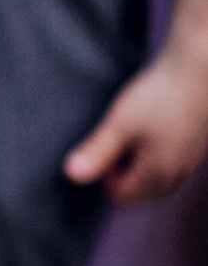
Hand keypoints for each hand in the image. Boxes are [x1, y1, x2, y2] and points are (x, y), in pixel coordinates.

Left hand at [64, 53, 207, 203]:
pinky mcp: (195, 145)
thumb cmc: (158, 95)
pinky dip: (154, 154)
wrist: (198, 69)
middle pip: (141, 192)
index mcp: (161, 174)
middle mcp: (181, 173)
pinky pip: (170, 164)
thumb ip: (97, 152)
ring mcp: (191, 160)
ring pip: (157, 178)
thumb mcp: (120, 123)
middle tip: (118, 137)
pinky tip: (149, 126)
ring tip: (133, 131)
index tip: (105, 142)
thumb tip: (71, 176)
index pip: (121, 195)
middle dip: (122, 172)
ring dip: (138, 163)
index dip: (104, 173)